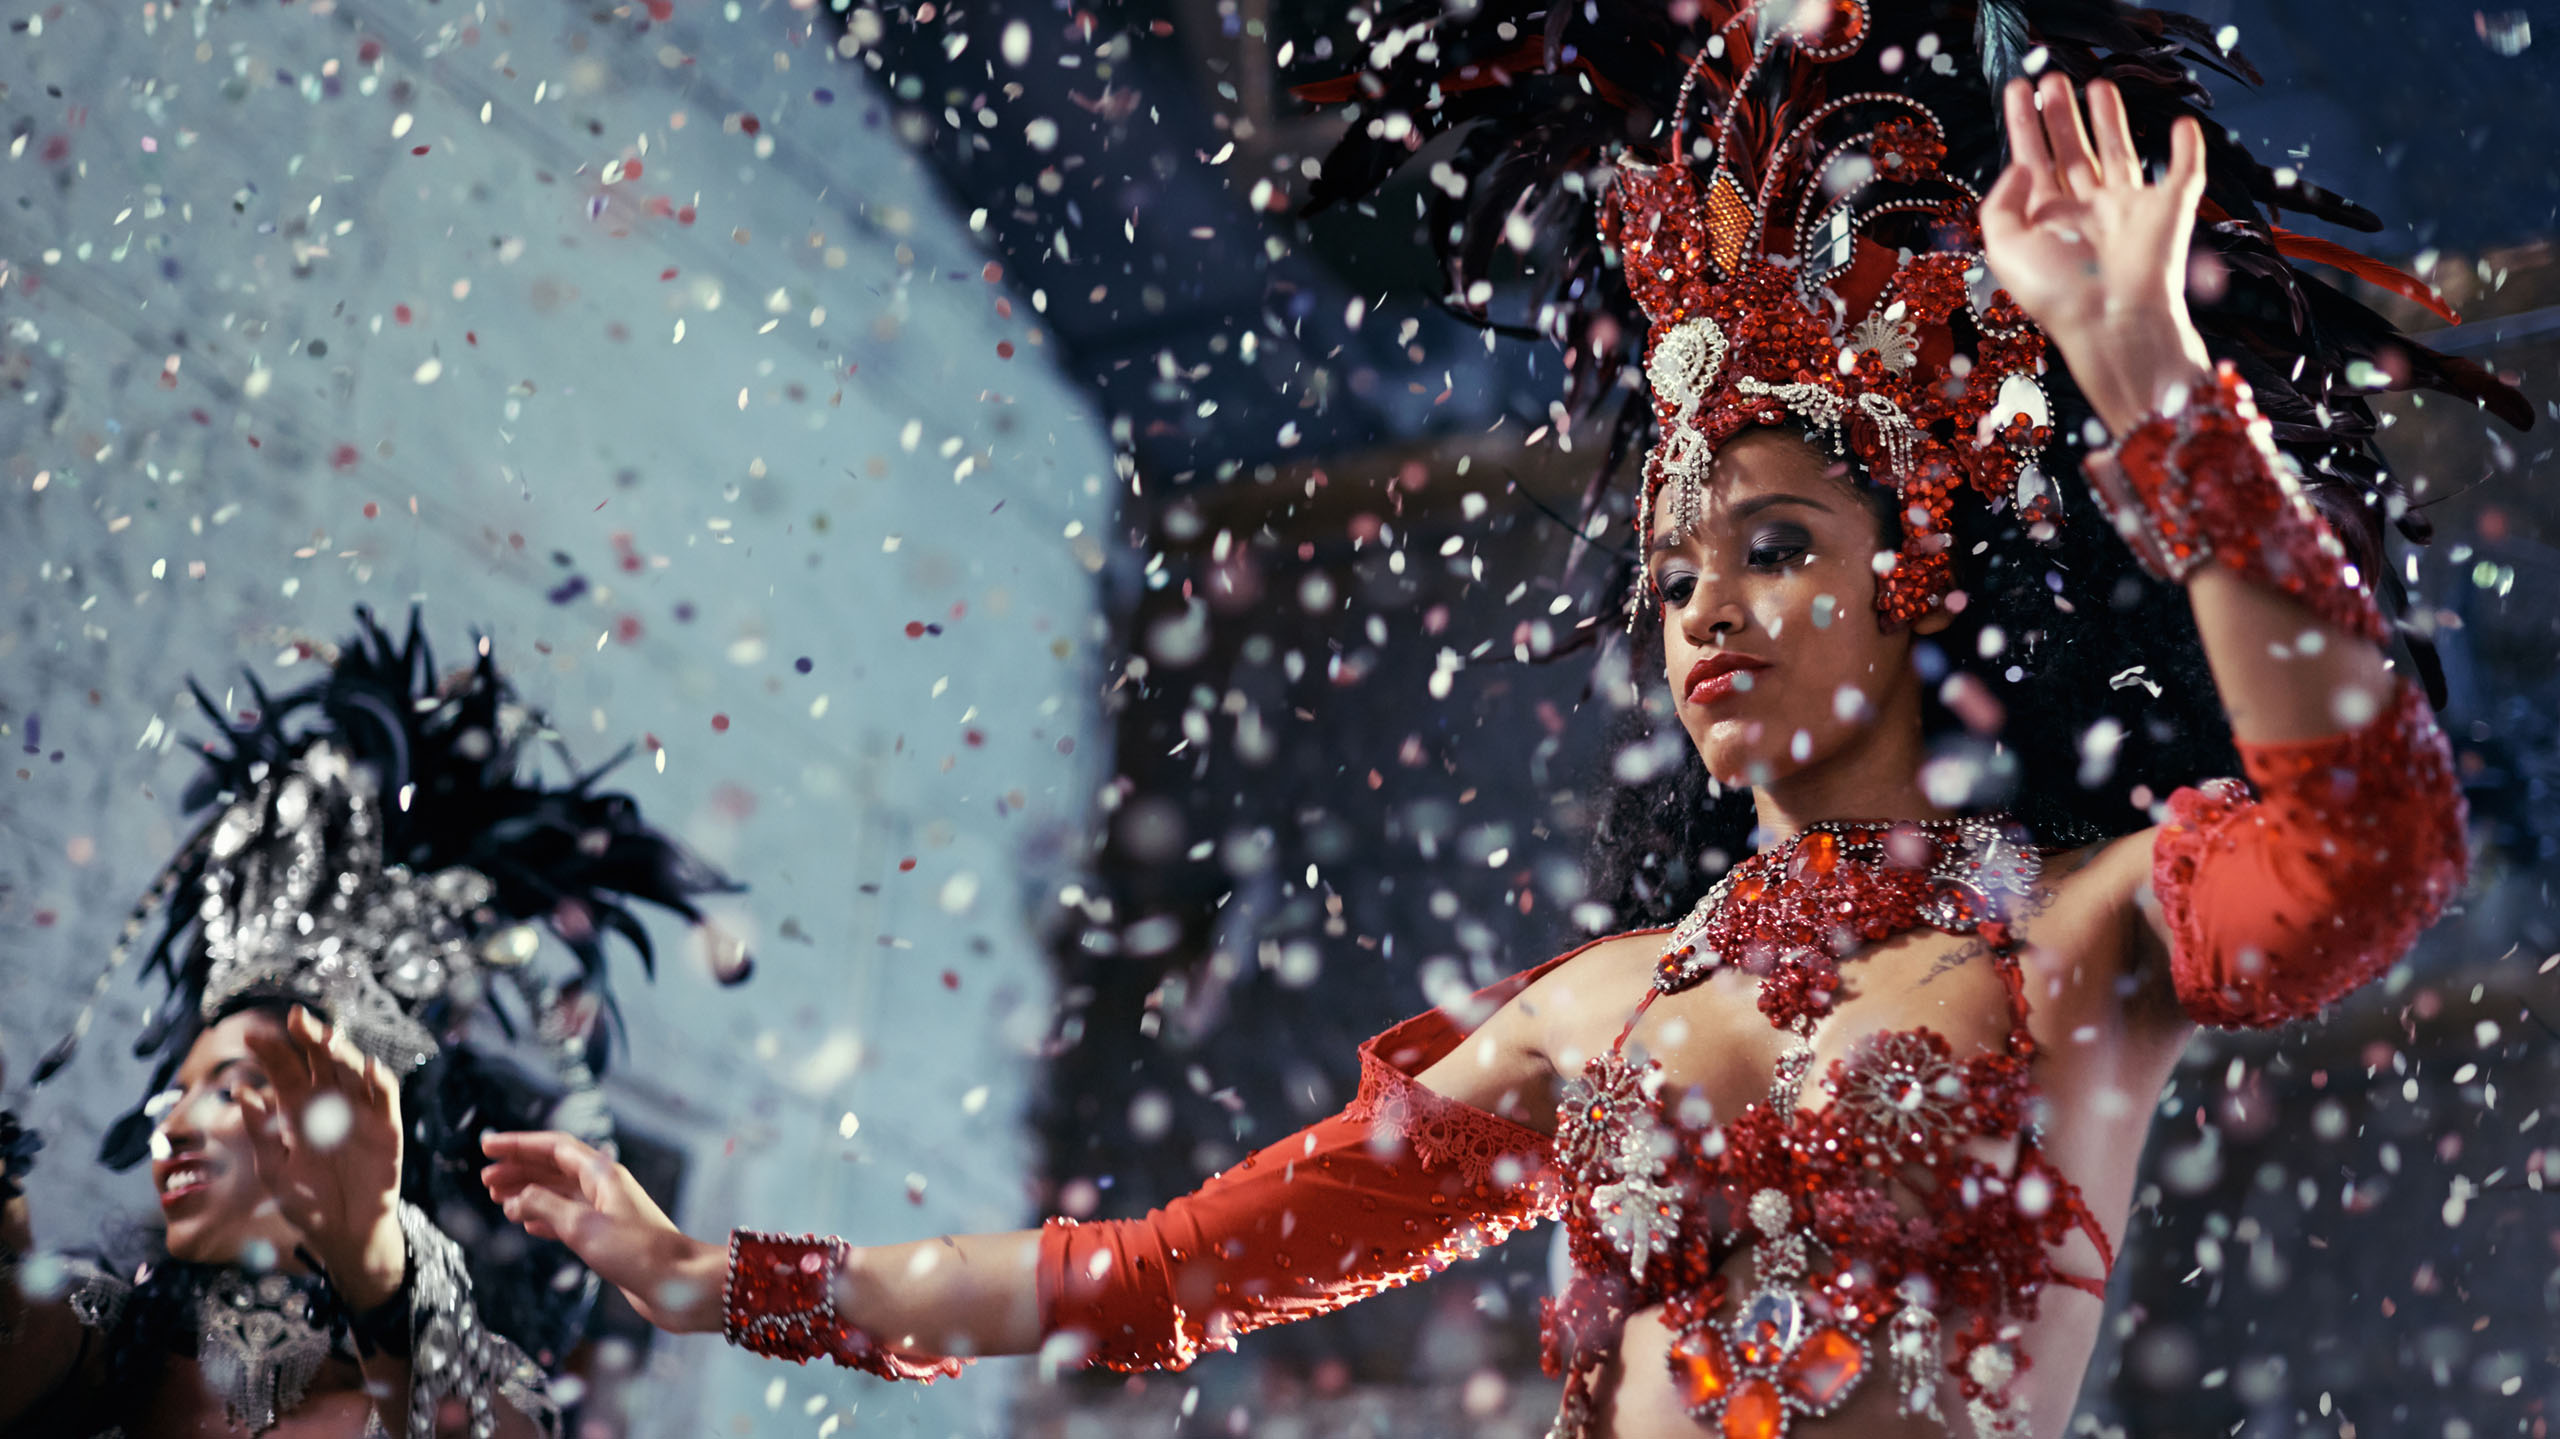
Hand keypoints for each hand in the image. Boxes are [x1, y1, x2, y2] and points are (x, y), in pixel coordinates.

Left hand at [238, 1007, 406, 1310]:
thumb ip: (261, 1133)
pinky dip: (379, 1081)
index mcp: (298, 1112)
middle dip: (309, 1039)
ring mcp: (359, 1113)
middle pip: (320, 1062)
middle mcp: (330, 1105)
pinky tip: (369, 1069)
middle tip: (295, 1018)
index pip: (285, 1072)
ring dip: (341, 1053)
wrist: (343, 1233)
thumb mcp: (274, 1170)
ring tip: (327, 1038)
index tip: (252, 1036)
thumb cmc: (307, 1203)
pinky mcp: (386, 1127)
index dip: (271, 1053)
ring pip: (352, 1071)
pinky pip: (385, 1097)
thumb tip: (241, 1091)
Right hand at [480, 1131, 726, 1333]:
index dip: (519, 1145)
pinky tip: (526, 1224)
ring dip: (528, 1194)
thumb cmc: (638, 1253)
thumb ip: (545, 1208)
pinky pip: (568, 1219)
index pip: (554, 1147)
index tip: (488, 1147)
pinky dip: (544, 1218)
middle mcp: (604, 1187)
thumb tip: (515, 1199)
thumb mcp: (583, 1227)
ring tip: (497, 1199)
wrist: (679, 1284)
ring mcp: (607, 1212)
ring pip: (559, 1194)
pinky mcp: (607, 1237)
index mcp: (602, 1174)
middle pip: (554, 1168)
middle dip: (519, 1170)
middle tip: (485, 1179)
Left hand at [1980, 73, 2215, 431]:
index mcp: (2047, 219)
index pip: (2032, 160)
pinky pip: (2182, 173)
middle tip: (2052, 79)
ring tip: (2097, 84)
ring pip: (2119, 152)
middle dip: (2061, 115)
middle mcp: (2086, 210)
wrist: (2114, 321)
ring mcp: (2128, 209)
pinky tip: (2181, 124)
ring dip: (2109, 119)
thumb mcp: (2004, 248)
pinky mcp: (2169, 211)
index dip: (2023, 124)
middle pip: (2073, 151)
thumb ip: (2000, 203)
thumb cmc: (2057, 293)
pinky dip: (2186, 149)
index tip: (2016, 89)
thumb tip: (2021, 163)